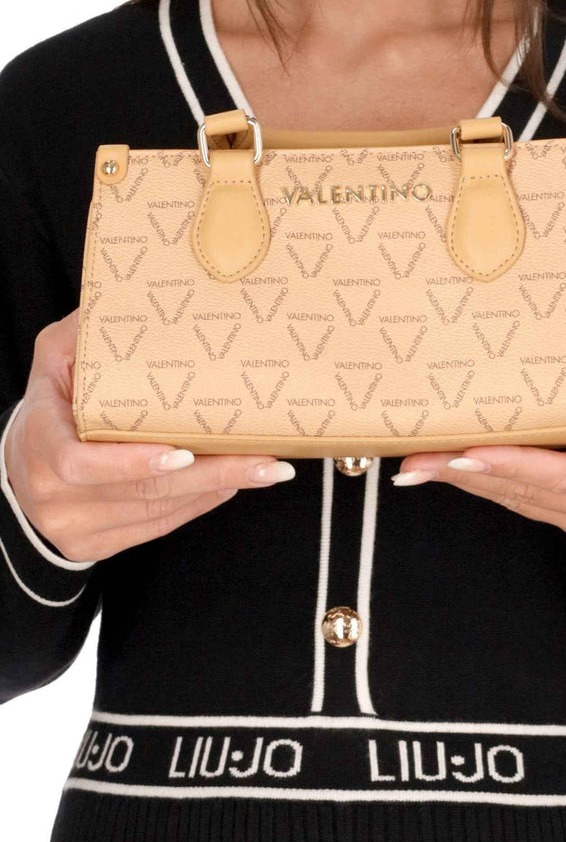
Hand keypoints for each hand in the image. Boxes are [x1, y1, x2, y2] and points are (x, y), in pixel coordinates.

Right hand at [4, 308, 295, 562]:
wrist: (20, 466)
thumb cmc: (50, 405)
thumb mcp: (56, 359)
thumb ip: (89, 332)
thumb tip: (139, 295)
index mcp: (39, 439)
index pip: (79, 461)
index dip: (132, 461)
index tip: (183, 452)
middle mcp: (50, 491)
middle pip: (139, 491)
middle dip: (210, 475)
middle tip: (265, 461)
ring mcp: (71, 525)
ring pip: (155, 513)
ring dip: (215, 490)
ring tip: (264, 468)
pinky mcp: (92, 546)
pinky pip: (154, 529)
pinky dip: (197, 506)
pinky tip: (230, 486)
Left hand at [392, 280, 565, 547]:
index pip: (565, 474)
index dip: (513, 465)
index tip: (466, 451)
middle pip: (526, 493)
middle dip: (466, 474)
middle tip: (415, 457)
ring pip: (516, 502)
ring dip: (464, 482)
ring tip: (415, 462)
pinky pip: (523, 504)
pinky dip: (484, 485)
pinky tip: (446, 469)